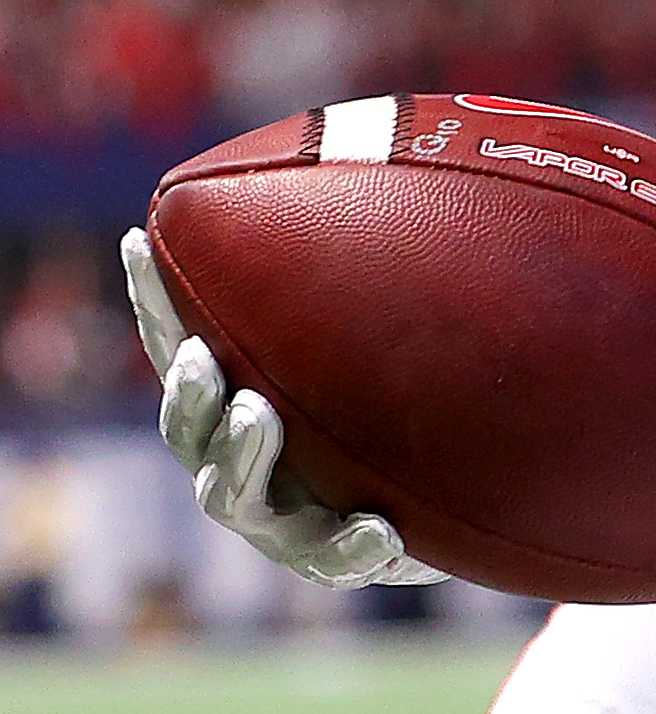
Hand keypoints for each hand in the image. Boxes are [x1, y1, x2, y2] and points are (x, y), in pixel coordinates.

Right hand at [120, 231, 439, 589]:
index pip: (184, 345)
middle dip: (187, 393)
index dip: (157, 299)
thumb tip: (397, 152)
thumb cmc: (406, 407)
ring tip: (259, 415)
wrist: (452, 506)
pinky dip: (352, 545)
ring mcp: (279, 516)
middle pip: (189, 428)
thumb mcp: (394, 337)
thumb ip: (380, 276)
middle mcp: (240, 459)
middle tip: (206, 359)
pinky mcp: (329, 559)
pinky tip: (382, 530)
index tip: (146, 241)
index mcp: (238, 399)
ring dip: (241, 455)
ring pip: (233, 495)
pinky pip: (333, 560)